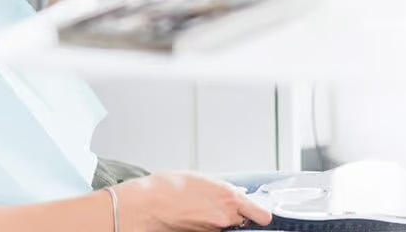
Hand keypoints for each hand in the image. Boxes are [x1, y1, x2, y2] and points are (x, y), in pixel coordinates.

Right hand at [111, 172, 271, 231]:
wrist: (144, 207)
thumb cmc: (166, 189)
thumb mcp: (199, 179)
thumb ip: (221, 188)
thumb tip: (234, 194)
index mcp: (228, 198)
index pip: (261, 214)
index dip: (259, 213)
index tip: (259, 212)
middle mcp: (225, 218)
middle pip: (242, 220)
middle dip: (235, 214)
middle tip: (219, 206)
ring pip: (226, 227)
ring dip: (218, 221)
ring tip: (199, 210)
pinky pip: (212, 231)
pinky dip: (207, 226)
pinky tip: (193, 218)